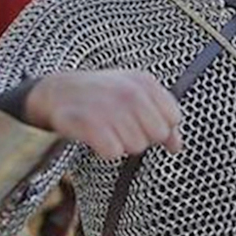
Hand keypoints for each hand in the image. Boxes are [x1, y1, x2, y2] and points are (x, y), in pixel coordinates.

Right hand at [25, 71, 182, 158]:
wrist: (59, 91)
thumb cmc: (102, 95)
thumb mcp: (136, 95)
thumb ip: (161, 117)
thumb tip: (176, 146)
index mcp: (145, 82)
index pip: (173, 117)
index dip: (160, 126)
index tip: (144, 123)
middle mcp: (130, 92)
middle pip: (156, 134)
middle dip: (142, 137)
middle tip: (123, 127)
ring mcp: (111, 107)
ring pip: (136, 146)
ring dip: (122, 144)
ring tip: (108, 130)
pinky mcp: (91, 124)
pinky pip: (114, 153)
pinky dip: (105, 150)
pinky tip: (97, 137)